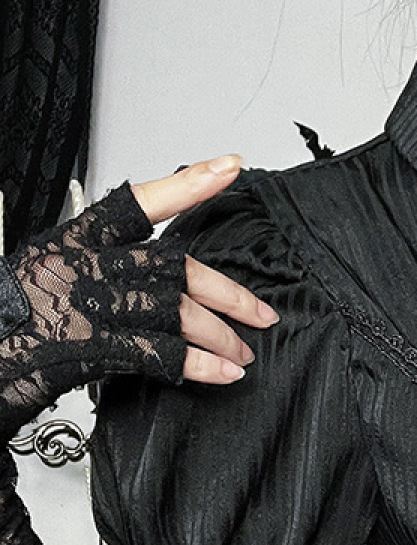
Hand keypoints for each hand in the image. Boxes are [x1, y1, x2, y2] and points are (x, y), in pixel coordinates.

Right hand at [0, 155, 278, 438]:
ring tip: (243, 354)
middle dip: (228, 295)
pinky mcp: (96, 345)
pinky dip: (200, 366)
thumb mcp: (54, 271)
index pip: (140, 201)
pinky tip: (223, 373)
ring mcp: (93, 304)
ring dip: (221, 337)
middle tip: (261, 314)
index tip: (229, 168)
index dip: (188, 185)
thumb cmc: (16, 314)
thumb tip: (162, 287)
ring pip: (178, 312)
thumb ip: (107, 270)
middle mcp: (89, 266)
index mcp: (77, 238)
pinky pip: (163, 353)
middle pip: (177, 268)